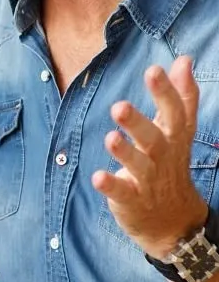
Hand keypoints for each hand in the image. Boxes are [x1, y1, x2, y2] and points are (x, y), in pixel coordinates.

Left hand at [92, 56, 208, 258]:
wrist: (174, 220)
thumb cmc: (170, 165)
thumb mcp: (178, 131)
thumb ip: (181, 96)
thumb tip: (183, 60)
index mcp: (174, 138)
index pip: (176, 113)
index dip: (167, 93)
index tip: (155, 70)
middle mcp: (163, 157)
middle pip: (155, 139)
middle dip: (138, 123)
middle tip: (119, 106)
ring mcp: (148, 180)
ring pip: (139, 165)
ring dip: (124, 152)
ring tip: (110, 137)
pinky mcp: (132, 200)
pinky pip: (122, 192)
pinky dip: (111, 185)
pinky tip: (98, 176)